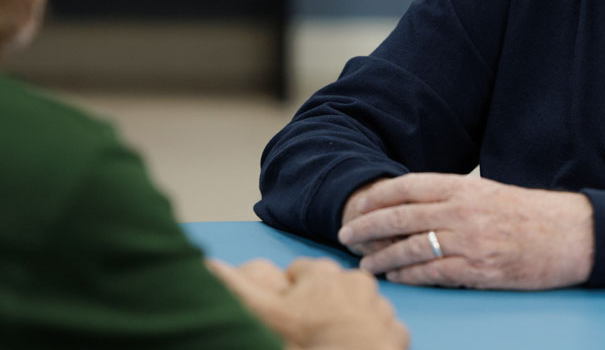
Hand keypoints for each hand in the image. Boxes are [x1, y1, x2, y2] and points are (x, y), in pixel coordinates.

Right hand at [208, 257, 407, 349]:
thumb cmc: (311, 343)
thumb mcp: (267, 315)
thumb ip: (239, 287)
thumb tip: (208, 262)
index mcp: (323, 273)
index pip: (299, 272)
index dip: (289, 295)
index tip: (288, 313)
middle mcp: (355, 280)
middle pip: (330, 288)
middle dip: (318, 305)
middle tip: (308, 333)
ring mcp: (379, 304)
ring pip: (356, 307)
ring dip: (346, 320)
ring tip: (332, 343)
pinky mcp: (396, 329)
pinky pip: (380, 328)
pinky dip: (370, 338)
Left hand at [336, 172, 593, 289]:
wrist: (570, 235)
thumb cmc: (530, 214)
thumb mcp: (489, 193)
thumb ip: (454, 196)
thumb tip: (415, 205)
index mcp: (464, 187)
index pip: (407, 187)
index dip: (376, 197)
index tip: (356, 206)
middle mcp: (462, 210)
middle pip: (400, 217)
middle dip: (366, 227)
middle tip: (344, 235)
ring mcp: (468, 240)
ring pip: (410, 248)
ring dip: (381, 257)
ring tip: (363, 265)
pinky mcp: (477, 269)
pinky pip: (431, 273)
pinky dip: (407, 276)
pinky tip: (393, 278)